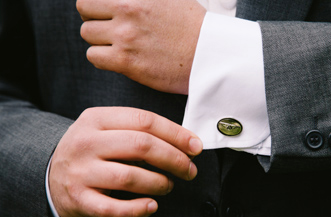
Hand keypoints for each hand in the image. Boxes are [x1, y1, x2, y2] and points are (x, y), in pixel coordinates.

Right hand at [50, 107, 201, 216]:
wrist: (50, 178)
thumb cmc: (93, 154)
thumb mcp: (108, 132)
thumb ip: (142, 133)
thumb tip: (189, 144)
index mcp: (96, 119)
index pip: (144, 120)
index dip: (176, 134)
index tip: (196, 147)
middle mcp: (86, 142)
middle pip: (141, 146)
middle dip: (174, 159)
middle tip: (190, 171)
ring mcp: (80, 172)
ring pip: (130, 177)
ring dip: (159, 183)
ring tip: (168, 186)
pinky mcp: (79, 199)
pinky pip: (114, 209)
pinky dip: (138, 209)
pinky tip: (151, 206)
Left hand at [77, 0, 205, 93]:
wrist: (211, 54)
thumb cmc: (195, 26)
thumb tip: (124, 2)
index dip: (95, 5)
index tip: (102, 12)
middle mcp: (126, 12)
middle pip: (85, 13)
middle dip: (95, 21)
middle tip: (110, 30)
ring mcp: (126, 38)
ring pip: (88, 36)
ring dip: (99, 41)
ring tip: (118, 47)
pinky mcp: (129, 62)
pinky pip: (96, 58)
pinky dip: (103, 59)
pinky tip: (120, 59)